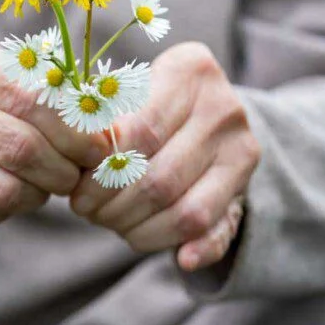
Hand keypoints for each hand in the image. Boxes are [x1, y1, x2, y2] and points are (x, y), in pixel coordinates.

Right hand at [0, 26, 107, 226]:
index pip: (29, 98)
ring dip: (43, 190)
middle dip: (64, 166)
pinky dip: (17, 205)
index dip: (72, 128)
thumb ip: (52, 89)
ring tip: (53, 179)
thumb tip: (103, 128)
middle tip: (80, 170)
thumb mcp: (10, 69)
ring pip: (3, 187)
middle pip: (18, 146)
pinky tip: (21, 188)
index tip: (96, 145)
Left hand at [70, 42, 260, 270]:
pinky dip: (189, 249)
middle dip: (113, 207)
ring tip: (109, 222)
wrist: (205, 113)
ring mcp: (242, 148)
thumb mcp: (126, 96)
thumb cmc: (146, 103)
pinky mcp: (247, 186)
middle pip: (158, 178)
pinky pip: (213, 230)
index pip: (138, 134)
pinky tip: (167, 253)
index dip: (102, 171)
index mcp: (188, 71)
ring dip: (137, 229)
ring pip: (183, 211)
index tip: (77, 190)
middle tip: (87, 211)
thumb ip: (107, 123)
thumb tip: (86, 161)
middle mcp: (223, 107)